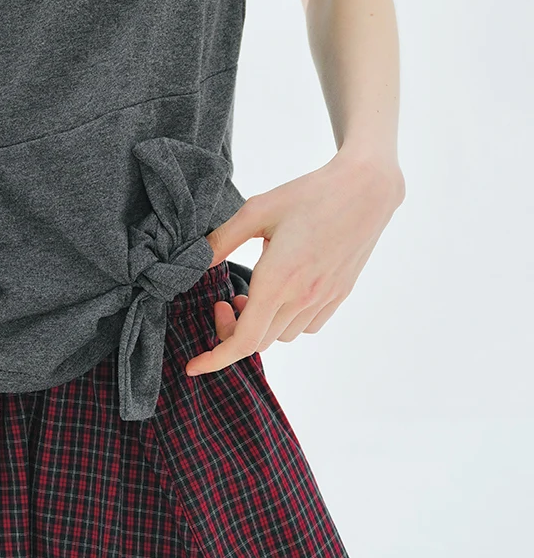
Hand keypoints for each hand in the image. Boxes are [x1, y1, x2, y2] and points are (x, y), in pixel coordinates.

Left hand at [185, 151, 404, 375]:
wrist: (365, 190)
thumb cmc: (309, 194)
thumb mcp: (257, 210)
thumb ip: (223, 240)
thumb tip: (194, 261)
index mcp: (279, 279)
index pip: (245, 340)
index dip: (216, 358)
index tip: (193, 366)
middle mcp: (303, 297)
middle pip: (260, 341)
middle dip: (231, 331)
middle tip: (222, 300)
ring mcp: (325, 299)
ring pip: (283, 335)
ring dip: (260, 326)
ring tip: (249, 295)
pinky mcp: (339, 294)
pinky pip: (307, 326)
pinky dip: (285, 322)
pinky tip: (280, 294)